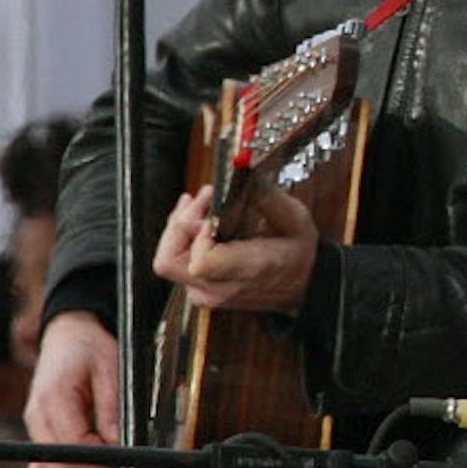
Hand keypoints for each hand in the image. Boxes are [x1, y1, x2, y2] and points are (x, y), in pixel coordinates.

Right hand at [24, 312, 119, 467]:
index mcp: (53, 399)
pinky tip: (91, 454)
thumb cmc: (91, 349)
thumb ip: (112, 407)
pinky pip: (49, 465)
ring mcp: (34, 427)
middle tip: (116, 458)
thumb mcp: (112, 368)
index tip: (120, 456)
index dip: (96, 462)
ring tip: (105, 452)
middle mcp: (36, 417)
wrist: (69, 336)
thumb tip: (117, 443)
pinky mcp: (39, 433)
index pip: (69, 449)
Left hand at [152, 183, 317, 313]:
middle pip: (170, 259)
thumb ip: (270, 198)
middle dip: (181, 222)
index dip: (199, 233)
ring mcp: (206, 293)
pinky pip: (174, 264)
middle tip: (202, 198)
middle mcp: (221, 288)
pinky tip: (199, 219)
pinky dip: (183, 239)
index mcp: (247, 270)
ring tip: (200, 202)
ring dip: (180, 227)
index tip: (216, 214)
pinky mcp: (198, 290)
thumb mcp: (296, 219)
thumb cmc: (297, 252)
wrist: (300, 285)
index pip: (201, 262)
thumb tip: (248, 174)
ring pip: (166, 260)